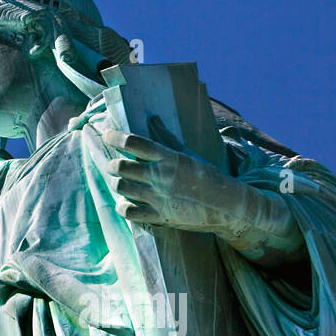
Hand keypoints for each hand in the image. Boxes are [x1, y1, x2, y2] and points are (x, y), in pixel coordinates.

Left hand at [101, 118, 251, 236]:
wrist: (227, 206)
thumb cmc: (206, 175)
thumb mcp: (187, 153)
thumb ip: (165, 137)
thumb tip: (152, 118)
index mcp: (168, 157)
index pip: (134, 142)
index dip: (115, 137)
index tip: (108, 135)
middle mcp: (160, 176)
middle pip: (121, 167)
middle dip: (113, 165)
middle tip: (116, 166)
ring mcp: (159, 197)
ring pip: (121, 187)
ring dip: (118, 184)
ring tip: (123, 183)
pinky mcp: (160, 216)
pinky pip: (129, 212)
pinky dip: (123, 207)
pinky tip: (127, 202)